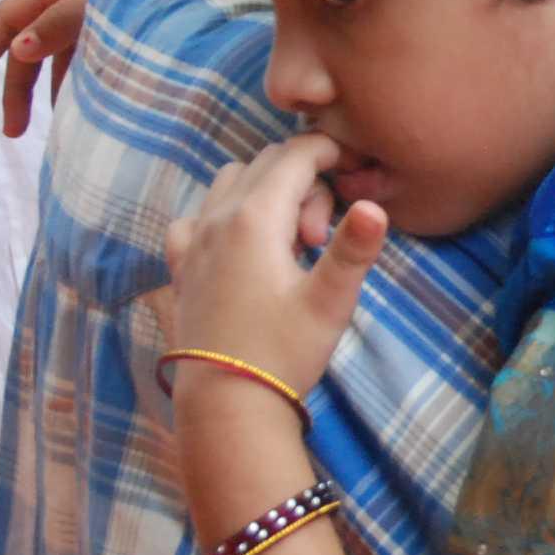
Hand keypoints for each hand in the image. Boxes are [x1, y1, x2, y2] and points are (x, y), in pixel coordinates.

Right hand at [0, 0, 104, 137]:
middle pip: (27, 42)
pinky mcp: (121, 16)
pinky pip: (87, 50)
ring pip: (57, 50)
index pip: (4, 20)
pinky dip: (79, 77)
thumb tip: (18, 51)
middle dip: (16, 86)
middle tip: (15, 132)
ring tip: (52, 126)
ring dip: (47, 86)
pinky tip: (87, 103)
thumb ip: (64, 20)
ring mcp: (95, 5)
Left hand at [163, 133, 386, 407]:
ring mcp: (192, 240)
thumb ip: (354, 249)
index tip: (351, 168)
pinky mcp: (180, 265)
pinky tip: (242, 249)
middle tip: (321, 240)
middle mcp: (217, 218)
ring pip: (229, 183)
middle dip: (302, 182)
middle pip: (265, 165)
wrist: (227, 403)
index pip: (294, 156)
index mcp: (255, 219)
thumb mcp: (329, 302)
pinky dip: (224, 215)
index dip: (327, 151)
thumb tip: (375, 205)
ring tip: (288, 244)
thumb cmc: (284, 352)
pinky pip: (198, 215)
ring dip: (264, 194)